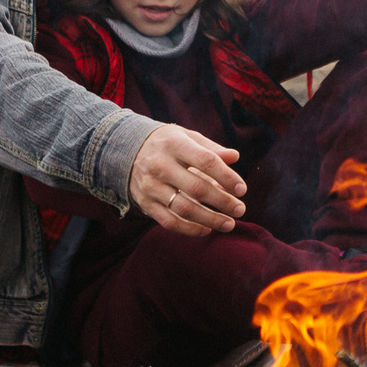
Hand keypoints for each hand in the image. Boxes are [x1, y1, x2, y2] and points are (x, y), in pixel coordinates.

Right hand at [128, 123, 245, 233]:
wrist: (124, 151)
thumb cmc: (167, 144)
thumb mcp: (186, 137)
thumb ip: (210, 148)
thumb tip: (235, 157)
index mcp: (174, 144)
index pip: (206, 161)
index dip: (226, 176)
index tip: (242, 189)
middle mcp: (160, 165)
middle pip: (197, 188)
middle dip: (222, 201)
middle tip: (240, 209)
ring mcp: (151, 186)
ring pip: (184, 209)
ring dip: (210, 219)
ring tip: (229, 224)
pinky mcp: (145, 203)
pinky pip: (169, 222)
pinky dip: (189, 229)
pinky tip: (206, 229)